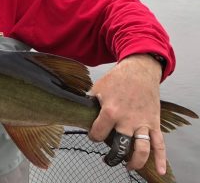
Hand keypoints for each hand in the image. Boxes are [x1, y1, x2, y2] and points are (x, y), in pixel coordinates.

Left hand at [88, 54, 164, 173]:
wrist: (139, 70)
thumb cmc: (117, 79)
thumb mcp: (97, 89)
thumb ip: (90, 103)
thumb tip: (80, 113)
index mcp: (110, 111)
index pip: (98, 134)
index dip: (94, 136)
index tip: (94, 135)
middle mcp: (127, 120)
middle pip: (119, 146)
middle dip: (113, 156)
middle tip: (109, 158)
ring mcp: (142, 123)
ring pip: (141, 149)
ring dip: (135, 161)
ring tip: (128, 166)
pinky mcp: (154, 123)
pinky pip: (160, 144)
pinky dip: (161, 159)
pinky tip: (159, 170)